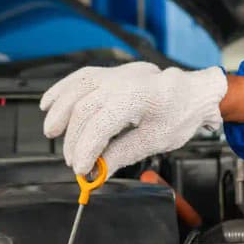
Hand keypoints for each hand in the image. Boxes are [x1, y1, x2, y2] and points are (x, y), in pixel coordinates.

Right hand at [40, 62, 227, 175]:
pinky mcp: (114, 73)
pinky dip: (62, 90)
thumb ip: (122, 154)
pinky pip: (82, 77)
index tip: (82, 169)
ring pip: (79, 88)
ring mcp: (120, 72)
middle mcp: (129, 79)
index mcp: (145, 95)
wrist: (195, 93)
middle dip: (75, 138)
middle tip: (74, 162)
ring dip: (61, 112)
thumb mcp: (157, 140)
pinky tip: (48, 104)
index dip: (87, 148)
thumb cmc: (182, 114)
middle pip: (86, 107)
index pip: (103, 121)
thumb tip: (96, 170)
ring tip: (52, 134)